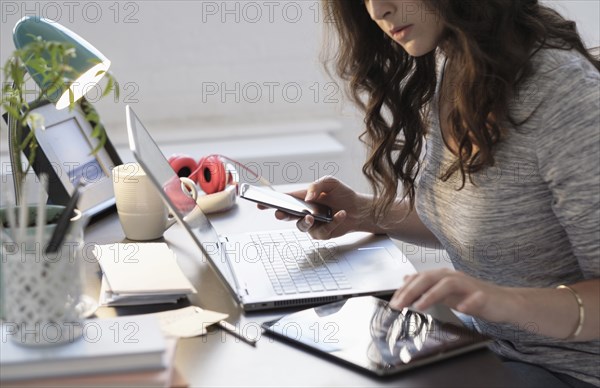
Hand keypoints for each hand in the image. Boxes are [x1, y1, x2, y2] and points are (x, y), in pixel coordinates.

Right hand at [258, 176, 368, 239]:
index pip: (283, 200)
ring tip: (312, 216)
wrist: (358, 208)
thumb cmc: (342, 194)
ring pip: (302, 227)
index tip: (259, 203)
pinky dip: (333, 222)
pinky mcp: (322, 233)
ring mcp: (312, 225)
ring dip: (305, 222)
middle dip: (282, 215)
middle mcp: (304, 213)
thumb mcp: (330, 182)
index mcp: (302, 199)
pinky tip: (340, 214)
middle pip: (287, 216)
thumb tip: (308, 198)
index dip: (270, 203)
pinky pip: (323, 231)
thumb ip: (316, 185)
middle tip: (280, 213)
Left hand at [390, 268, 518, 323]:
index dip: (405, 289)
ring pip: (449, 284)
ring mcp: (470, 286)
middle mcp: (455, 277)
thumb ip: (427, 287)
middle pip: (430, 278)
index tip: (393, 302)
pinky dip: (469, 303)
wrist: (503, 303)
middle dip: (411, 291)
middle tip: (399, 305)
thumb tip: (406, 279)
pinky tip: (462, 309)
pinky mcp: (485, 296)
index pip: (419, 279)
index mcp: (444, 277)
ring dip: (433, 294)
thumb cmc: (473, 298)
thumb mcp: (445, 293)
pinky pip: (477, 298)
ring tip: (420, 306)